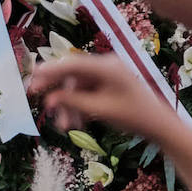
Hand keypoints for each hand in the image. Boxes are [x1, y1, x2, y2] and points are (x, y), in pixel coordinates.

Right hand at [28, 53, 172, 139]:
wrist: (159, 125)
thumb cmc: (133, 116)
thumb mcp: (99, 110)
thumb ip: (72, 102)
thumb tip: (49, 99)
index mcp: (106, 66)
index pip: (72, 64)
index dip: (50, 69)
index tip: (32, 75)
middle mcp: (105, 67)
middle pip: (72, 75)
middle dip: (57, 91)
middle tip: (38, 98)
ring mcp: (107, 77)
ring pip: (77, 88)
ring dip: (68, 106)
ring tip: (64, 126)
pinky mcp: (108, 87)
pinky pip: (86, 94)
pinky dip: (79, 108)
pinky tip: (75, 124)